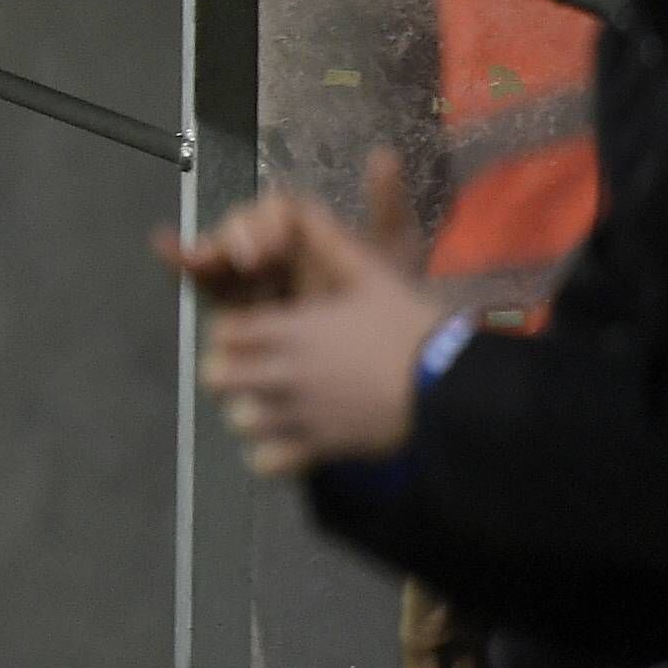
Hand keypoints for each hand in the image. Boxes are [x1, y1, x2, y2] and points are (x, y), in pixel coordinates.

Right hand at [153, 149, 421, 306]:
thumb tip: (381, 154)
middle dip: (236, 236)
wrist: (372, 372)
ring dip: (206, 248)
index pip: (276, 212)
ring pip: (218, 252)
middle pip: (241, 228)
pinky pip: (199, 281)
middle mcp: (274, 254)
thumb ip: (385, 208)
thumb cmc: (383, 314)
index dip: (267, 221)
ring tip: (200, 258)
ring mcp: (248, 282)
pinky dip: (177, 258)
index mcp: (308, 238)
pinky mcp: (228, 310)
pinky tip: (163, 241)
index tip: (273, 246)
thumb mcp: (393, 257)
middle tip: (248, 261)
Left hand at [168, 159, 446, 474]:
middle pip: (215, 375)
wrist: (452, 384)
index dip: (232, 333)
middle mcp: (283, 372)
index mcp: (291, 330)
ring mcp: (297, 414)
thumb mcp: (372, 274)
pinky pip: (265, 461)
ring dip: (253, 413)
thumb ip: (330, 242)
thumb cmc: (410, 325)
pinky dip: (273, 455)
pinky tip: (292, 442)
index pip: (223, 330)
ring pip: (238, 420)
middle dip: (230, 372)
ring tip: (277, 408)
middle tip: (256, 371)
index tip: (252, 334)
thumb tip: (298, 207)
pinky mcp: (317, 449)